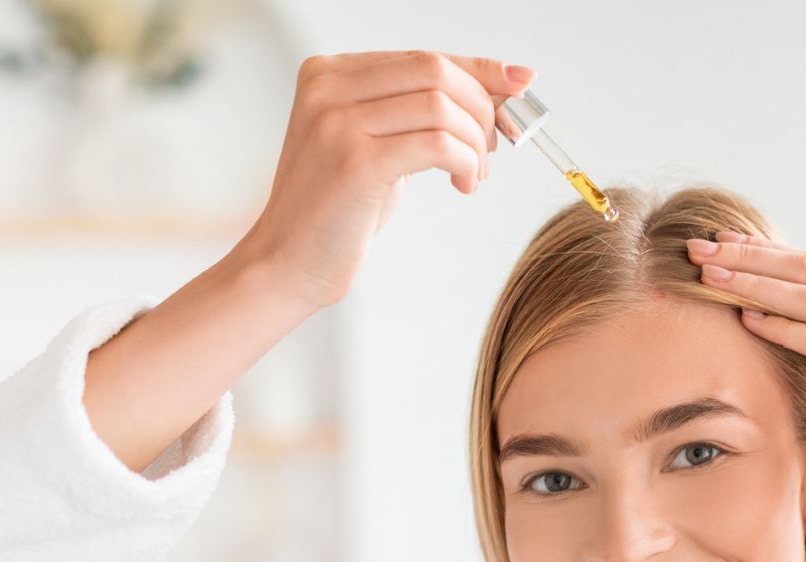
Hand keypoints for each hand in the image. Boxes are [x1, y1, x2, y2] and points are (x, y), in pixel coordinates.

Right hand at [234, 50, 537, 312]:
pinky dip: (465, 162)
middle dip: (481, 108)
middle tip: (491, 149)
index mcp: (329, 73)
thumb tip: (499, 90)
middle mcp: (328, 87)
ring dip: (475, 143)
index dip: (478, 70)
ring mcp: (338, 121)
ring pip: (441, 106)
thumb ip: (418, 114)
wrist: (288, 261)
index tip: (517, 85)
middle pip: (435, 71)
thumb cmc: (338, 209)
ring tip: (472, 174)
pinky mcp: (356, 160)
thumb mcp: (378, 145)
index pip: (422, 57)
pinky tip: (462, 184)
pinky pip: (438, 143)